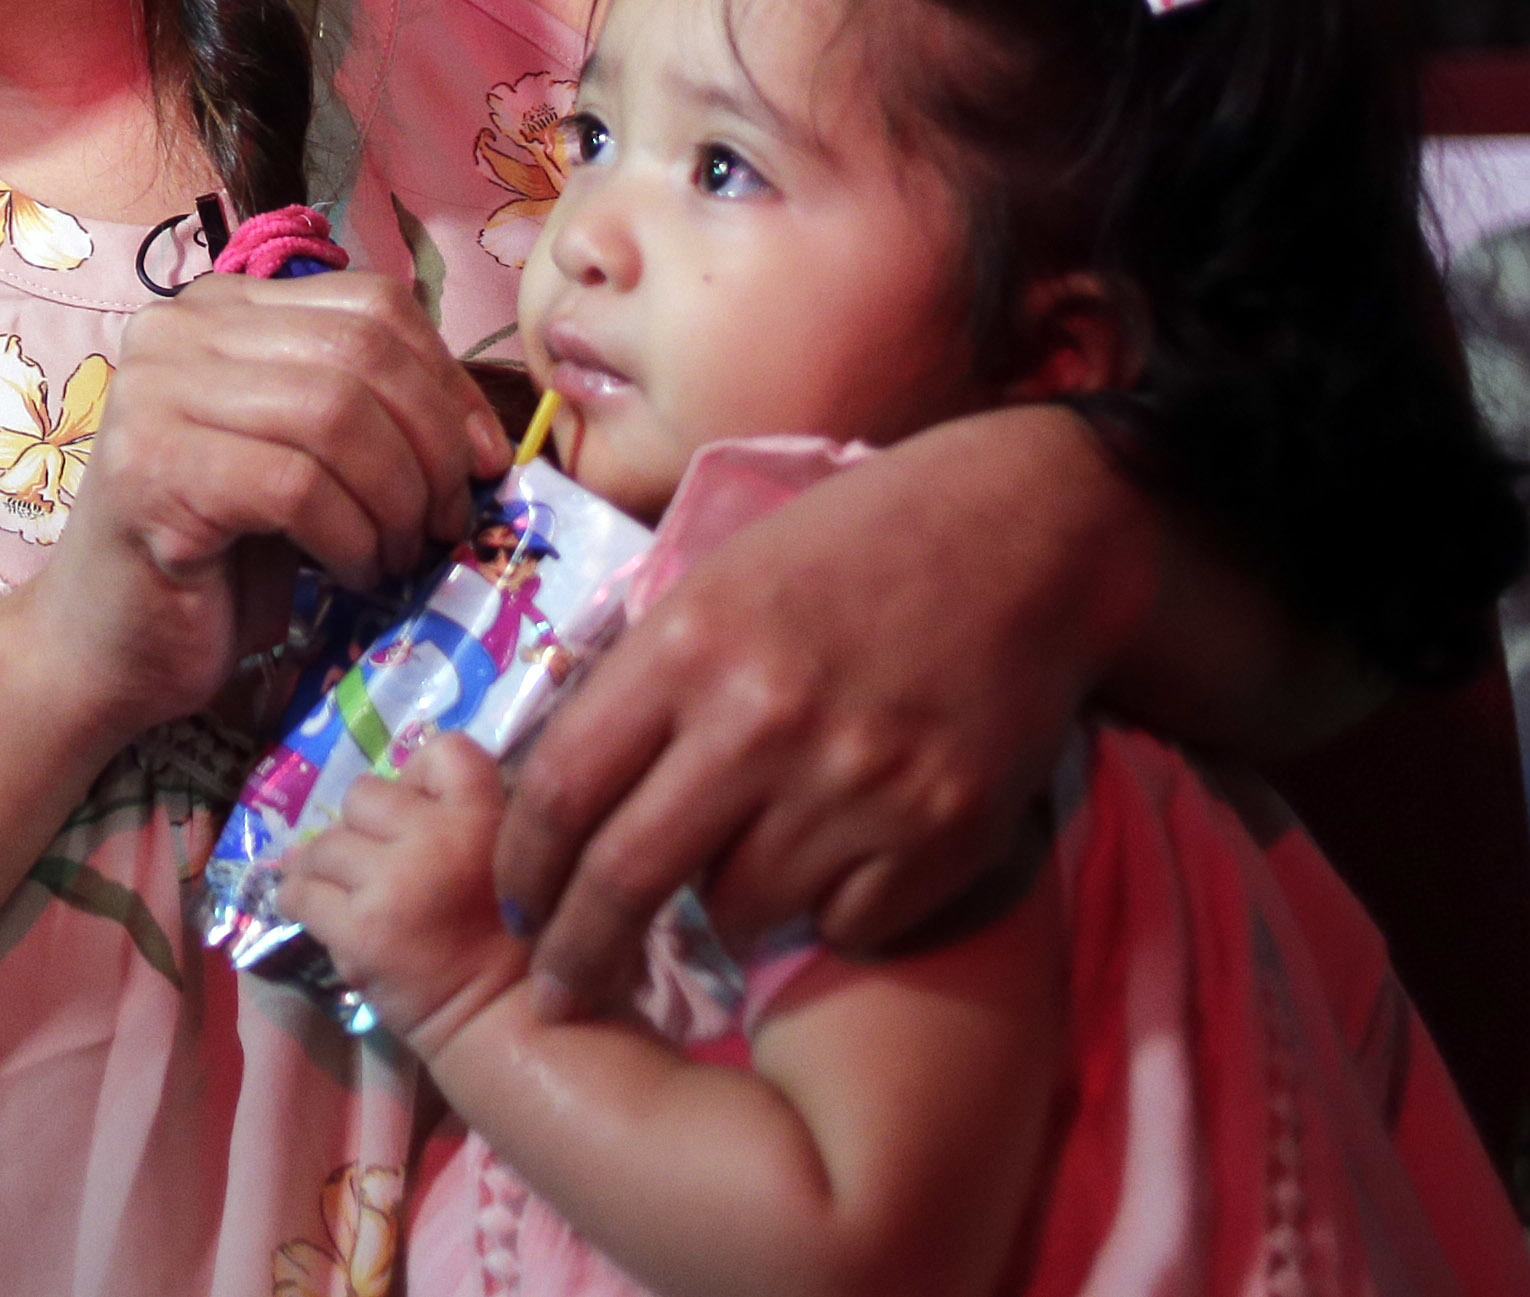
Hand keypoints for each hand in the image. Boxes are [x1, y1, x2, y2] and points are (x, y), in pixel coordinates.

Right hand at [28, 269, 503, 734]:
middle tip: (446, 523)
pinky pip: (297, 486)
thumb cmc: (222, 558)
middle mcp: (177, 328)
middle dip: (433, 446)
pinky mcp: (150, 468)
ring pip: (336, 414)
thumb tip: (488, 432)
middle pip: (362, 353)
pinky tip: (350, 572)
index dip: (449, 381)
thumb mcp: (307, 460)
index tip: (483, 461)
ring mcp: (153, 392)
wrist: (110, 647)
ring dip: (397, 499)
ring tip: (398, 553)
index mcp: (222, 306)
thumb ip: (371, 414)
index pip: (375, 304)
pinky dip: (350, 536)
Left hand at [280, 740, 529, 1050]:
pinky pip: (300, 894)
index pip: (442, 752)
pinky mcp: (360, 933)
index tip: (418, 810)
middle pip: (363, 794)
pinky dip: (299, 898)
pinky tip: (313, 909)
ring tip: (344, 890)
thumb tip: (395, 787)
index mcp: (485, 817)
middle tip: (378, 863)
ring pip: (324, 844)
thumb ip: (462, 813)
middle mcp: (437, 840)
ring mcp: (393, 886)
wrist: (501, 1022)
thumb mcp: (508, 857)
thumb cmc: (508, 939)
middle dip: (365, 827)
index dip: (420, 776)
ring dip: (327, 866)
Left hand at [495, 406, 1135, 1008]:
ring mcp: (855, 783)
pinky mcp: (941, 831)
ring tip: (744, 866)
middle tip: (556, 995)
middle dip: (577, 952)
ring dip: (721, 911)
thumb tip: (560, 794)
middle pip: (627, 877)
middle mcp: (759, 722)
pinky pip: (844, 926)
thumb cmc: (846, 550)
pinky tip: (839, 859)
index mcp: (685, 647)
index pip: (561, 790)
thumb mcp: (713, 586)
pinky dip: (826, 914)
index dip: (520, 868)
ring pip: (737, 911)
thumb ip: (642, 685)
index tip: (510, 909)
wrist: (1019, 533)